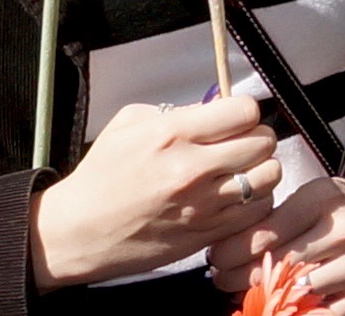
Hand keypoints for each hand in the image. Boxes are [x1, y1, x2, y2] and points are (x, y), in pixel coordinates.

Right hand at [27, 97, 279, 292]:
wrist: (77, 233)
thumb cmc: (101, 174)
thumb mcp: (131, 123)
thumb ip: (178, 111)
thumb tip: (215, 108)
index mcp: (174, 134)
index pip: (244, 111)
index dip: (244, 112)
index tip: (233, 119)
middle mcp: (193, 169)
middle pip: (263, 142)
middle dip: (256, 138)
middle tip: (240, 144)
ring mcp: (201, 206)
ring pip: (267, 179)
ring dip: (261, 171)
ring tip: (242, 172)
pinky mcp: (203, 236)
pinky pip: (254, 213)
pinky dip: (253, 203)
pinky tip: (235, 200)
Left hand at [209, 175, 344, 312]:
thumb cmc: (334, 207)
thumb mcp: (307, 198)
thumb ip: (275, 220)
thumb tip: (224, 249)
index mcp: (326, 197)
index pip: (265, 233)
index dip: (232, 251)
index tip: (215, 257)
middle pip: (277, 265)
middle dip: (238, 277)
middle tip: (221, 279)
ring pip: (298, 292)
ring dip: (266, 298)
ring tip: (247, 292)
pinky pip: (323, 312)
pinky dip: (298, 311)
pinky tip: (281, 305)